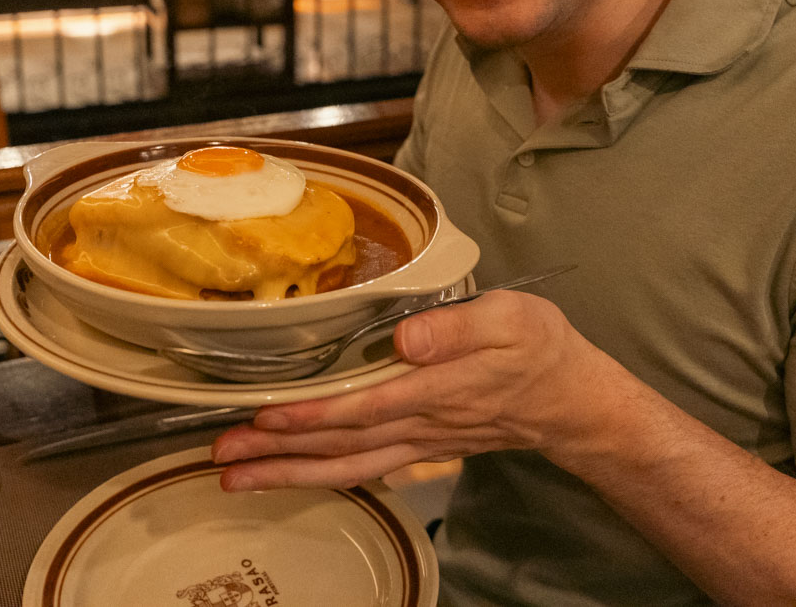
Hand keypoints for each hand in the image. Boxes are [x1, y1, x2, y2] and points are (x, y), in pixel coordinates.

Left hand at [211, 291, 606, 490]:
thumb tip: (407, 339)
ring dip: (287, 472)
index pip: (367, 406)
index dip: (316, 414)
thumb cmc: (539, 349)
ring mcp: (418, 442)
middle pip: (340, 444)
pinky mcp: (417, 446)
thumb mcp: (510, 320)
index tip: (268, 415)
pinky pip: (360, 467)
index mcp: (440, 389)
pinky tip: (285, 475)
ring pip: (344, 464)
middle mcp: (421, 423)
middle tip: (222, 454)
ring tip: (234, 474)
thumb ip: (457, 327)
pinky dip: (319, 474)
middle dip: (279, 452)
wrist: (572, 401)